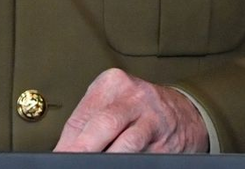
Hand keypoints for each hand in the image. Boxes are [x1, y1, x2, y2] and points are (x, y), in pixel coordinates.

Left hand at [52, 68, 208, 153]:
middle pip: (103, 125)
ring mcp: (153, 119)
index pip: (82, 116)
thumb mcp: (113, 102)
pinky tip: (119, 166)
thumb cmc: (139, 108)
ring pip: (125, 145)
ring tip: (94, 166)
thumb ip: (89, 122)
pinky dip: (128, 164)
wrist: (185, 113)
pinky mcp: (166, 144)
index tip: (58, 157)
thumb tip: (63, 150)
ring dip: (106, 160)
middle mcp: (134, 96)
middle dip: (83, 149)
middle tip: (70, 163)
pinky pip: (142, 158)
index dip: (66, 143)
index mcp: (113, 83)